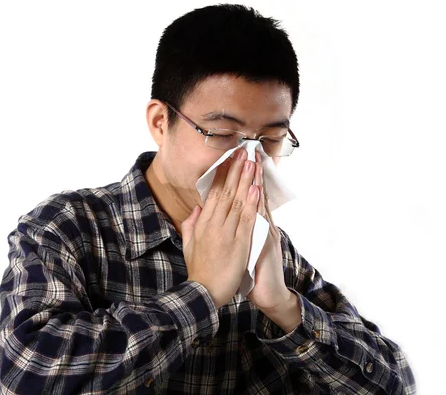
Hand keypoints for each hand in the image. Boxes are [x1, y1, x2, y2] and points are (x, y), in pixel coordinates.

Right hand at [181, 148, 259, 308]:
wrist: (204, 293)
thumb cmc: (199, 271)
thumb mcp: (189, 245)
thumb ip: (192, 225)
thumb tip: (196, 209)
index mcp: (202, 223)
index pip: (213, 193)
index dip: (222, 175)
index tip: (229, 159)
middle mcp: (213, 224)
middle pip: (226, 191)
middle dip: (235, 170)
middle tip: (242, 151)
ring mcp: (226, 232)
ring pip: (237, 201)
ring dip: (245, 180)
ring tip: (251, 162)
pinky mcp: (239, 243)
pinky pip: (246, 219)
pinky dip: (251, 203)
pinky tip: (255, 188)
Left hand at [246, 152, 290, 310]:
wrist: (268, 293)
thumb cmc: (253, 272)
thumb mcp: (242, 248)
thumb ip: (235, 230)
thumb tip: (219, 216)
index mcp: (251, 226)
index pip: (245, 199)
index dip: (241, 180)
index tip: (236, 161)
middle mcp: (261, 225)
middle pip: (254, 195)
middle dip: (249, 173)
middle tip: (246, 152)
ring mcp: (266, 232)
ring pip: (259, 202)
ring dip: (256, 181)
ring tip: (252, 162)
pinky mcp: (268, 242)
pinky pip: (262, 220)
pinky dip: (259, 204)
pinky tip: (257, 190)